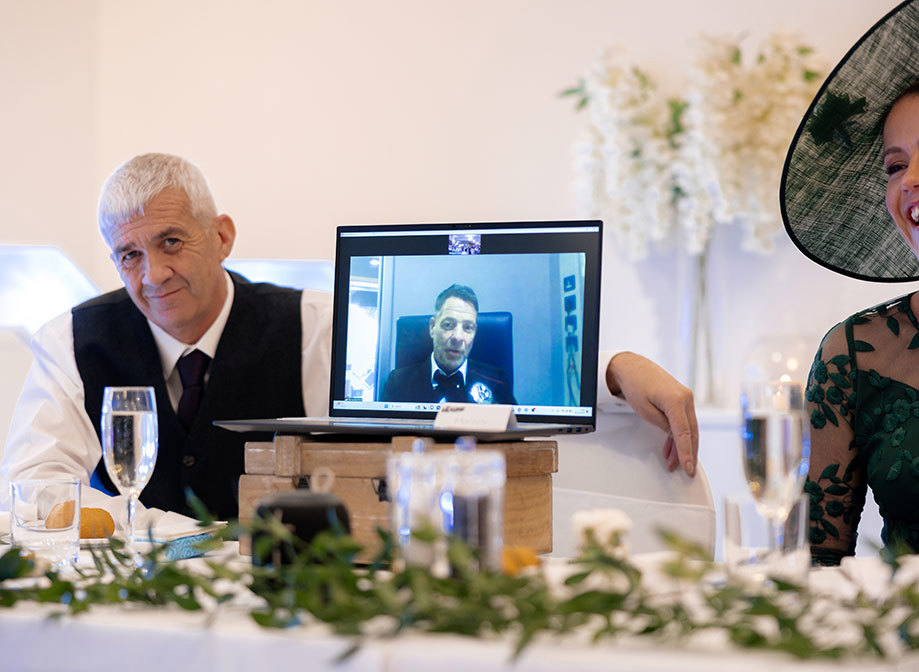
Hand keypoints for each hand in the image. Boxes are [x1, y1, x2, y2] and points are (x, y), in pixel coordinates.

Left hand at [605, 352, 697, 476]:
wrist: (633, 368)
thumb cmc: (635, 385)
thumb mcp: (645, 410)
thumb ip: (663, 425)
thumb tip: (676, 438)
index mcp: (676, 400)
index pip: (684, 433)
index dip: (687, 453)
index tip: (688, 467)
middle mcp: (686, 397)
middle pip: (691, 432)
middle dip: (688, 453)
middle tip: (685, 470)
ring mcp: (686, 397)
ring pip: (689, 428)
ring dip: (682, 446)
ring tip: (672, 462)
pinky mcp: (682, 399)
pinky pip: (684, 421)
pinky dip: (678, 435)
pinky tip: (672, 448)